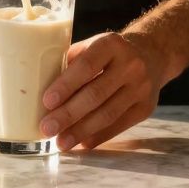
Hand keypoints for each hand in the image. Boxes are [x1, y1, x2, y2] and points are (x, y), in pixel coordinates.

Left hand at [39, 32, 166, 150]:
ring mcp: (141, 88)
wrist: (151, 54)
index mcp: (111, 44)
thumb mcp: (91, 46)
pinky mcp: (146, 108)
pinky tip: (81, 143)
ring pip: (108, 114)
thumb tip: (36, 89)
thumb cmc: (108, 53)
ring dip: (81, 131)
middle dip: (68, 114)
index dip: (66, 85)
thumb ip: (69, 64)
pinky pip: (119, 126)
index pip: (86, 66)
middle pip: (96, 94)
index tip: (46, 102)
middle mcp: (130, 65)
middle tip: (47, 128)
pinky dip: (98, 136)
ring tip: (61, 142)